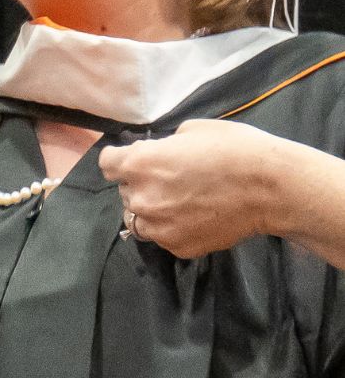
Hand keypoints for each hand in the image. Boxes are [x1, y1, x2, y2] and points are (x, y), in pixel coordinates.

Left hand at [97, 119, 283, 256]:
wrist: (271, 188)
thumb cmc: (235, 150)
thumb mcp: (193, 130)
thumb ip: (164, 145)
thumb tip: (157, 153)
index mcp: (139, 164)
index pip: (106, 164)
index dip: (121, 160)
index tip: (135, 161)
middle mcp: (140, 197)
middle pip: (124, 191)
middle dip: (140, 184)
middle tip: (171, 180)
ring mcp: (157, 226)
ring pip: (138, 218)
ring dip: (151, 210)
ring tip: (180, 202)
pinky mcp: (176, 246)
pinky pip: (162, 236)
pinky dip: (172, 227)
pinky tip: (196, 217)